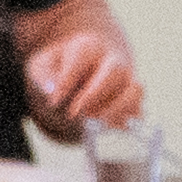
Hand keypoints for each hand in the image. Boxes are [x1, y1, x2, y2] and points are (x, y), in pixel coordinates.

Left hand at [23, 23, 145, 133]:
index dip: (68, 80)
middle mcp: (113, 61)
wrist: (82, 72)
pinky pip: (139, 113)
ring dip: (116, 110)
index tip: (54, 101)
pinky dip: (126, 124)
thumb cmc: (58, 70)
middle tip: (74, 113)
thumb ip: (44, 76)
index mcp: (88, 46)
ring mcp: (127, 81)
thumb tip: (53, 93)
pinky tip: (106, 134)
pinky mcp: (133, 103)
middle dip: (96, 94)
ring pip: (135, 91)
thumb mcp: (42, 67)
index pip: (82, 57)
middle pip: (116, 70)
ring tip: (93, 125)